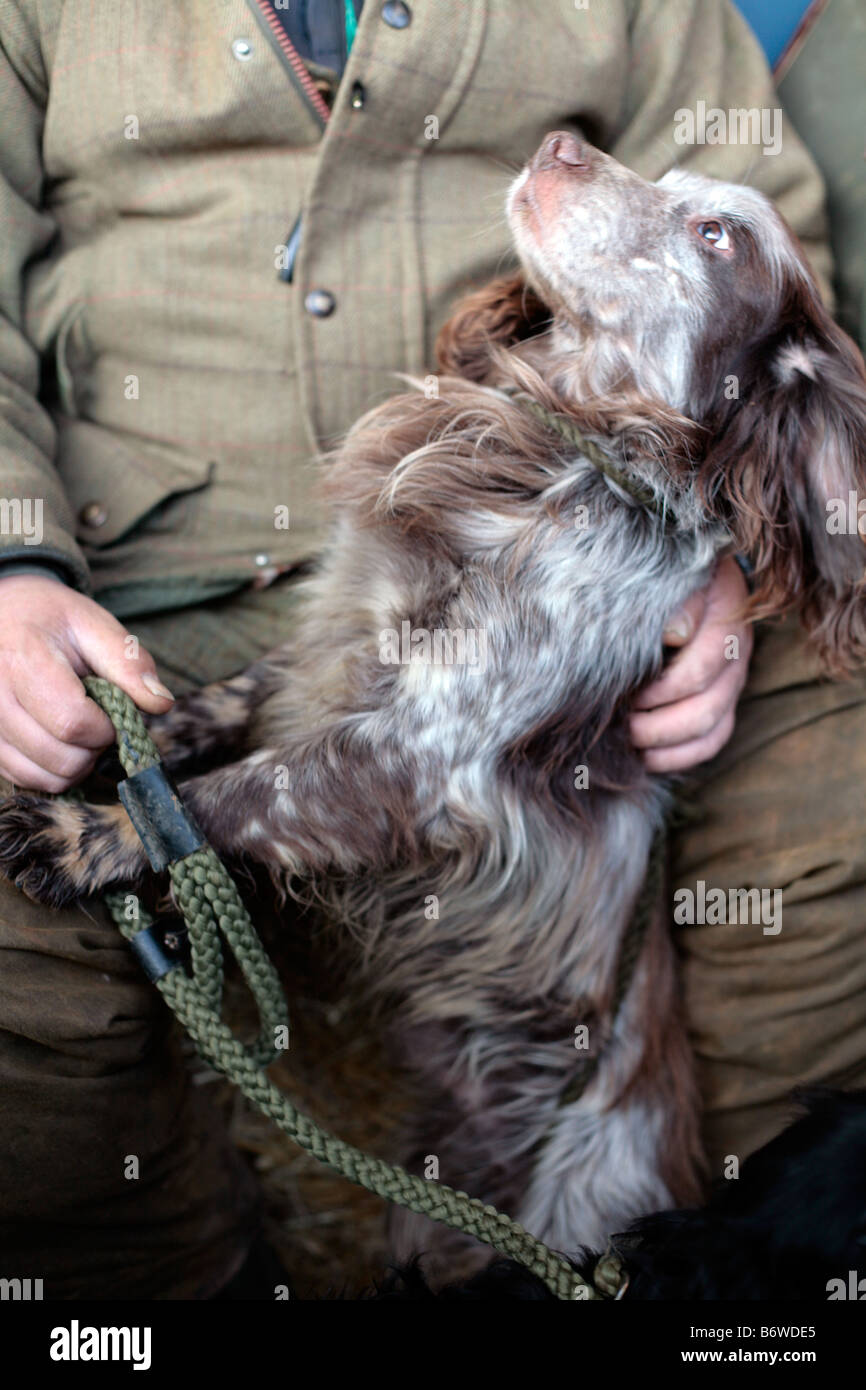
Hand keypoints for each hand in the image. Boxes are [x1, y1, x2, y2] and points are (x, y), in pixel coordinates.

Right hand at [0, 575, 173, 792]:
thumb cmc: (48, 618)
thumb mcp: (91, 624)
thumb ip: (128, 663)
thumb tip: (161, 703)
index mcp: (22, 660)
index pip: (73, 723)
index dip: (106, 727)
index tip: (111, 707)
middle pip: (61, 758)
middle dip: (94, 747)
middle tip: (97, 717)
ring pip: (45, 778)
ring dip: (76, 763)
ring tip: (77, 726)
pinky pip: (25, 779)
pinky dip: (51, 770)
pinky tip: (56, 738)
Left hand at [630, 556, 751, 772]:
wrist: (683, 579)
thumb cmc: (665, 577)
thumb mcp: (669, 576)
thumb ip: (675, 600)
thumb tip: (675, 633)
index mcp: (726, 619)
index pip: (702, 667)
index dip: (662, 689)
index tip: (627, 693)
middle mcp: (737, 654)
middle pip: (707, 707)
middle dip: (658, 724)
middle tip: (621, 724)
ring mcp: (732, 682)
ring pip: (711, 730)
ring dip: (665, 744)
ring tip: (629, 741)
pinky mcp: (723, 703)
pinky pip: (712, 743)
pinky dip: (679, 757)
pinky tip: (646, 757)